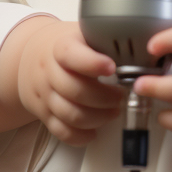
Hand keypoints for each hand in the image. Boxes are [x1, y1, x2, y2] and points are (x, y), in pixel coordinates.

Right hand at [0, 17, 121, 143]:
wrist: (31, 57)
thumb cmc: (67, 47)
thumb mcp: (82, 35)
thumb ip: (104, 41)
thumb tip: (140, 48)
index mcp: (59, 48)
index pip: (69, 54)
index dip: (92, 63)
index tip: (112, 67)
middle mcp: (49, 72)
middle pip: (75, 91)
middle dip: (105, 98)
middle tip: (120, 96)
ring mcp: (45, 95)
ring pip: (70, 114)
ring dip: (98, 118)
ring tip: (113, 111)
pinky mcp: (44, 114)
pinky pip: (61, 131)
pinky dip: (80, 136)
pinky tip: (94, 131)